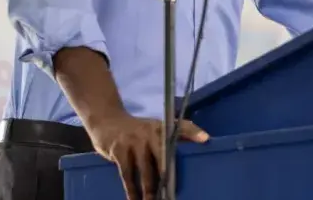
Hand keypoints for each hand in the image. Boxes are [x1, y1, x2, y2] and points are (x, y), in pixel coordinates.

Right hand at [87, 112, 208, 199]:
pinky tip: (134, 199)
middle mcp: (150, 132)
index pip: (182, 127)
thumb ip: (178, 134)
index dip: (194, 132)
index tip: (206, 140)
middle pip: (163, 157)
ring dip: (149, 189)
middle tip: (172, 193)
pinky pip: (127, 174)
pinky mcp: (119, 151)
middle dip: (168, 176)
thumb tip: (204, 140)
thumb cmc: (137, 130)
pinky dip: (131, 189)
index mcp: (162, 127)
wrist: (107, 121)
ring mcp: (134, 141)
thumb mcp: (156, 128)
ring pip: (145, 170)